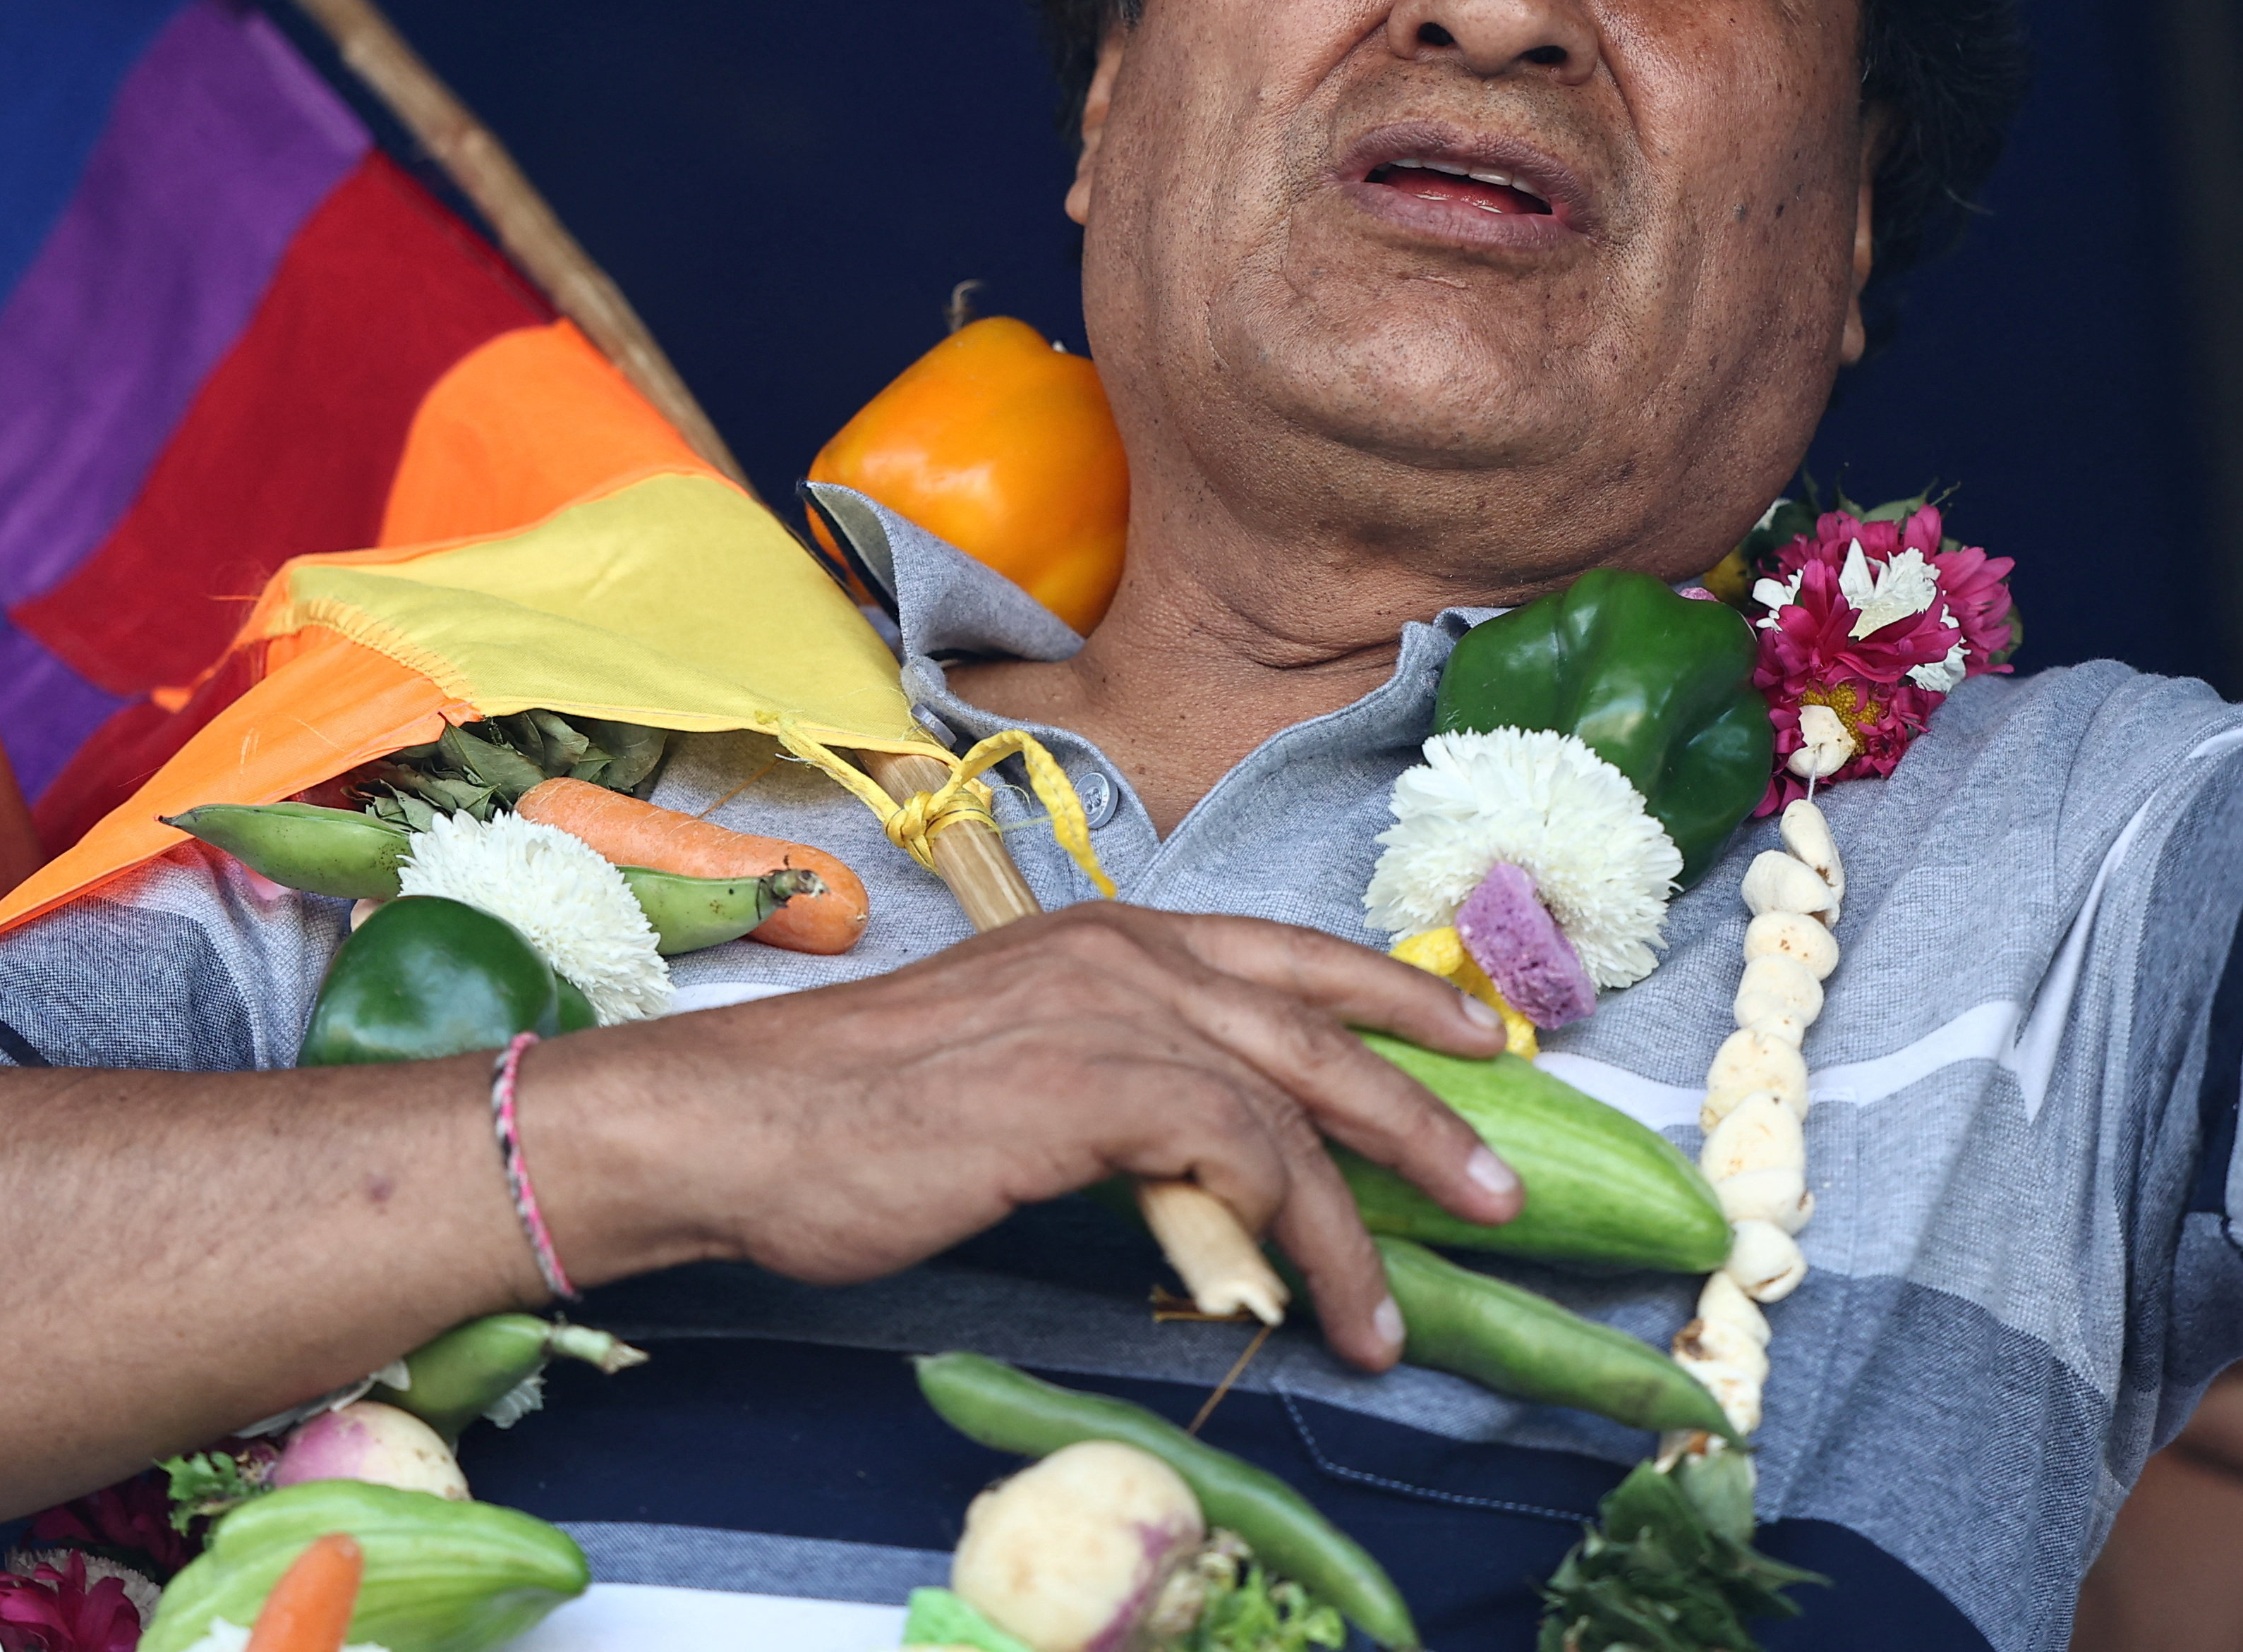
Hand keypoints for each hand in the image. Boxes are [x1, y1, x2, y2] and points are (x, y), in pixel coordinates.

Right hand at [580, 902, 1519, 1369]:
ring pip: (1298, 1099)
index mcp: (1102, 936)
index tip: (1469, 1035)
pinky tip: (1314, 1306)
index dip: (1388, 993)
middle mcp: (1123, 953)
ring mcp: (1112, 1012)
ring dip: (1372, 1211)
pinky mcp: (1099, 1087)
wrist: (741, 1125)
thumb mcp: (1009, 1073)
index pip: (1282, 952)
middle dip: (1426, 1099)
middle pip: (1319, 1018)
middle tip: (1501, 1178)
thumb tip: (1194, 1165)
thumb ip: (1111, 1090)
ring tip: (1404, 1305)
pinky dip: (1302, 1237)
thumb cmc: (848, 1116)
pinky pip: (1249, 1158)